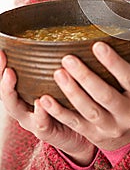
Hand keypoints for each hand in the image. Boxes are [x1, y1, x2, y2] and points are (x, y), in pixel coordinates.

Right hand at [0, 49, 95, 165]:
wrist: (82, 132)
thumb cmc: (68, 103)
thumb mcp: (60, 81)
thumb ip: (56, 64)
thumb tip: (63, 37)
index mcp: (24, 94)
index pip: (7, 78)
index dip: (0, 65)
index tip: (1, 49)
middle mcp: (24, 107)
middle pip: (5, 93)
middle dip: (0, 76)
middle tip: (3, 61)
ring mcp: (32, 121)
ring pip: (15, 108)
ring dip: (11, 90)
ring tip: (11, 74)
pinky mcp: (47, 133)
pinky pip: (40, 123)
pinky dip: (40, 112)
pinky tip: (41, 101)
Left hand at [39, 28, 129, 158]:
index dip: (114, 62)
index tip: (97, 44)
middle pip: (106, 95)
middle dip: (86, 77)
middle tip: (68, 58)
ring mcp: (112, 127)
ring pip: (89, 111)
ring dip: (72, 92)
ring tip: (58, 73)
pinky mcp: (95, 136)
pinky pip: (75, 125)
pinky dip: (59, 113)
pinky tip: (45, 99)